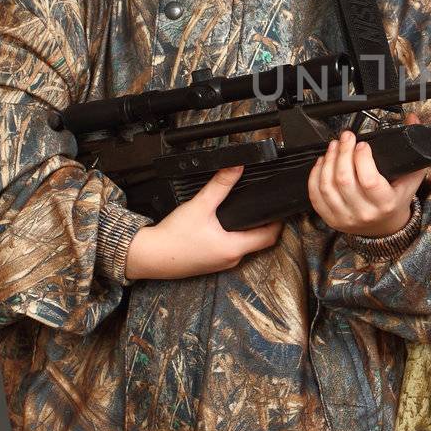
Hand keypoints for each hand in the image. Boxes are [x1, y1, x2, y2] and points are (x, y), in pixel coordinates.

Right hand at [124, 165, 281, 278]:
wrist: (149, 256)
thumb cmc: (172, 237)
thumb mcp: (200, 205)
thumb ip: (220, 185)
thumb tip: (236, 166)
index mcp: (234, 248)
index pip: (270, 237)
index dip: (278, 222)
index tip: (281, 209)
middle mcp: (231, 259)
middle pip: (259, 242)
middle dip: (265, 225)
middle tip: (266, 207)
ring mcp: (221, 264)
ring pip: (244, 247)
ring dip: (248, 232)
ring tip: (248, 213)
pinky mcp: (210, 263)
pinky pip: (230, 250)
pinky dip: (234, 238)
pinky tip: (226, 226)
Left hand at [307, 114, 426, 237]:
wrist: (385, 227)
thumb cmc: (397, 200)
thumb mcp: (412, 177)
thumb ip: (414, 150)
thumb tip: (412, 120)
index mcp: (386, 203)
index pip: (369, 180)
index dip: (362, 158)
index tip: (362, 144)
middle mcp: (364, 213)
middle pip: (344, 180)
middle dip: (343, 152)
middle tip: (346, 138)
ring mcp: (345, 217)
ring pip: (327, 186)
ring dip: (328, 160)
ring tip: (334, 147)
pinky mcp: (331, 218)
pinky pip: (316, 196)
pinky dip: (316, 175)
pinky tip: (323, 162)